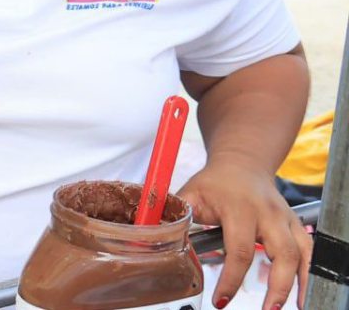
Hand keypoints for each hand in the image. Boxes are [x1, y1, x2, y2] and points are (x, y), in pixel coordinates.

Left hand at [179, 160, 310, 309]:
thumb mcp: (190, 193)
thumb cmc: (214, 181)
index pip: (239, 250)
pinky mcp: (296, 225)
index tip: (220, 300)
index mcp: (240, 208)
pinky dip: (309, 273)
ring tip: (281, 307)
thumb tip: (148, 232)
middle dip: (276, 286)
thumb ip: (173, 214)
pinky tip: (303, 294)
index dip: (231, 278)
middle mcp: (268, 214)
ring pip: (300, 254)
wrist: (242, 163)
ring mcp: (286, 219)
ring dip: (296, 283)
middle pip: (281, 253)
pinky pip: (310, 251)